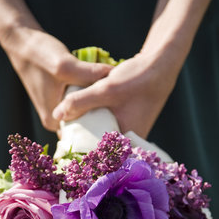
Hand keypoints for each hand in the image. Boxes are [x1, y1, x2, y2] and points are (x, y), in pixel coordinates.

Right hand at [1, 27, 111, 130]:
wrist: (22, 41)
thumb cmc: (39, 56)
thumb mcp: (65, 66)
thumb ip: (89, 74)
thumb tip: (115, 76)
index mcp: (54, 122)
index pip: (82, 136)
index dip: (102, 131)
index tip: (122, 124)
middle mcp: (56, 120)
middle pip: (86, 125)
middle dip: (103, 118)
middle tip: (126, 110)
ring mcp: (58, 109)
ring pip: (85, 112)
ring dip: (99, 106)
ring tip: (121, 101)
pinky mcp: (61, 98)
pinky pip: (81, 102)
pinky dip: (91, 96)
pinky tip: (107, 90)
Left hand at [52, 49, 178, 137]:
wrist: (162, 64)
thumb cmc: (137, 79)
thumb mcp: (105, 89)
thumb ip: (80, 102)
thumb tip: (57, 116)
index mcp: (126, 140)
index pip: (99, 154)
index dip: (81, 149)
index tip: (64, 144)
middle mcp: (130, 139)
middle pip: (100, 143)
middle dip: (83, 138)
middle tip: (63, 132)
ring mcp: (131, 129)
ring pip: (104, 132)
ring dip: (90, 127)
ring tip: (70, 123)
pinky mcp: (130, 119)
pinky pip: (110, 123)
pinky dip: (99, 119)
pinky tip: (85, 113)